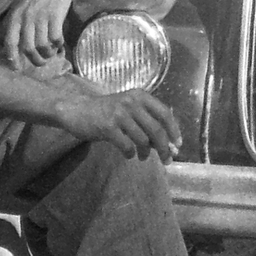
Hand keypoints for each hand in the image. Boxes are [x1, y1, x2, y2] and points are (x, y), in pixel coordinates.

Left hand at [3, 0, 85, 69]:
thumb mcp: (24, 8)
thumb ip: (20, 25)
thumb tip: (21, 49)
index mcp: (15, 17)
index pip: (10, 42)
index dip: (12, 58)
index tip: (17, 69)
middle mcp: (26, 18)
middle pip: (28, 48)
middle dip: (36, 60)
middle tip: (42, 62)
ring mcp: (40, 17)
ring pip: (42, 46)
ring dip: (49, 53)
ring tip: (52, 52)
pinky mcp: (55, 15)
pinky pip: (55, 38)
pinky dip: (58, 44)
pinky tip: (60, 42)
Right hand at [55, 87, 182, 160]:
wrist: (78, 109)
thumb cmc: (107, 112)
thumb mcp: (129, 110)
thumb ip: (147, 122)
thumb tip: (169, 145)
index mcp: (140, 96)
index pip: (165, 113)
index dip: (174, 130)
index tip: (177, 145)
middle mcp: (131, 102)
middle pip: (156, 129)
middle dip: (164, 147)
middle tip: (166, 159)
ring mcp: (119, 114)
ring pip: (142, 140)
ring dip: (145, 153)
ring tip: (143, 157)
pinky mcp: (107, 126)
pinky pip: (126, 145)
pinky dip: (130, 153)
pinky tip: (128, 154)